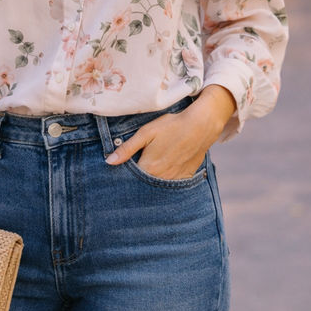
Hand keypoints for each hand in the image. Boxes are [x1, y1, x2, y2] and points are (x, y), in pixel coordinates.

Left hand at [105, 85, 235, 179]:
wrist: (201, 125)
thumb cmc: (171, 126)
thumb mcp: (146, 133)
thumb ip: (127, 149)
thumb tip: (109, 162)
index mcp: (149, 168)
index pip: (131, 178)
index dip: (126, 174)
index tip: (125, 167)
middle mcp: (161, 178)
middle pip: (144, 184)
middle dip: (138, 179)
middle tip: (141, 164)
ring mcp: (175, 179)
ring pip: (158, 185)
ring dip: (152, 180)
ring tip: (153, 166)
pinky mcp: (185, 177)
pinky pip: (172, 184)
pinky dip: (166, 179)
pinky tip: (165, 169)